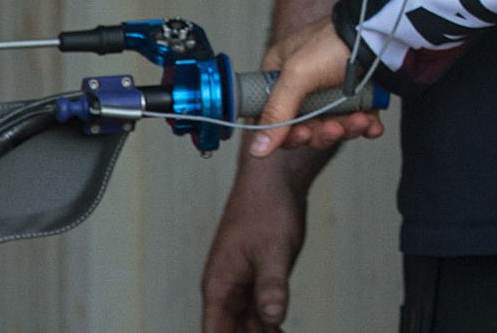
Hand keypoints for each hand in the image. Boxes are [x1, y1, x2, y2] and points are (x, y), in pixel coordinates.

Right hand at [200, 154, 317, 330]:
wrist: (276, 180)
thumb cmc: (267, 208)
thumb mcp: (273, 250)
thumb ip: (271, 286)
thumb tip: (273, 317)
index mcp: (219, 285)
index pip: (216, 331)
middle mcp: (226, 288)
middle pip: (231, 330)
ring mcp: (242, 283)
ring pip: (247, 323)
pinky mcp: (258, 276)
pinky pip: (260, 310)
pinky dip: (269, 323)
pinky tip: (280, 331)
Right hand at [248, 16, 382, 156]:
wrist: (379, 31)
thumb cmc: (335, 41)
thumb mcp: (298, 74)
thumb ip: (277, 113)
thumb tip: (258, 149)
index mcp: (281, 75)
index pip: (273, 116)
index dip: (286, 132)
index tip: (302, 133)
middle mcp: (305, 85)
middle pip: (305, 126)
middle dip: (322, 132)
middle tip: (334, 128)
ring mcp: (333, 90)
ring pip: (333, 126)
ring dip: (346, 129)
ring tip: (360, 120)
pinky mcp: (359, 95)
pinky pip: (359, 121)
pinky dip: (366, 126)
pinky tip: (372, 125)